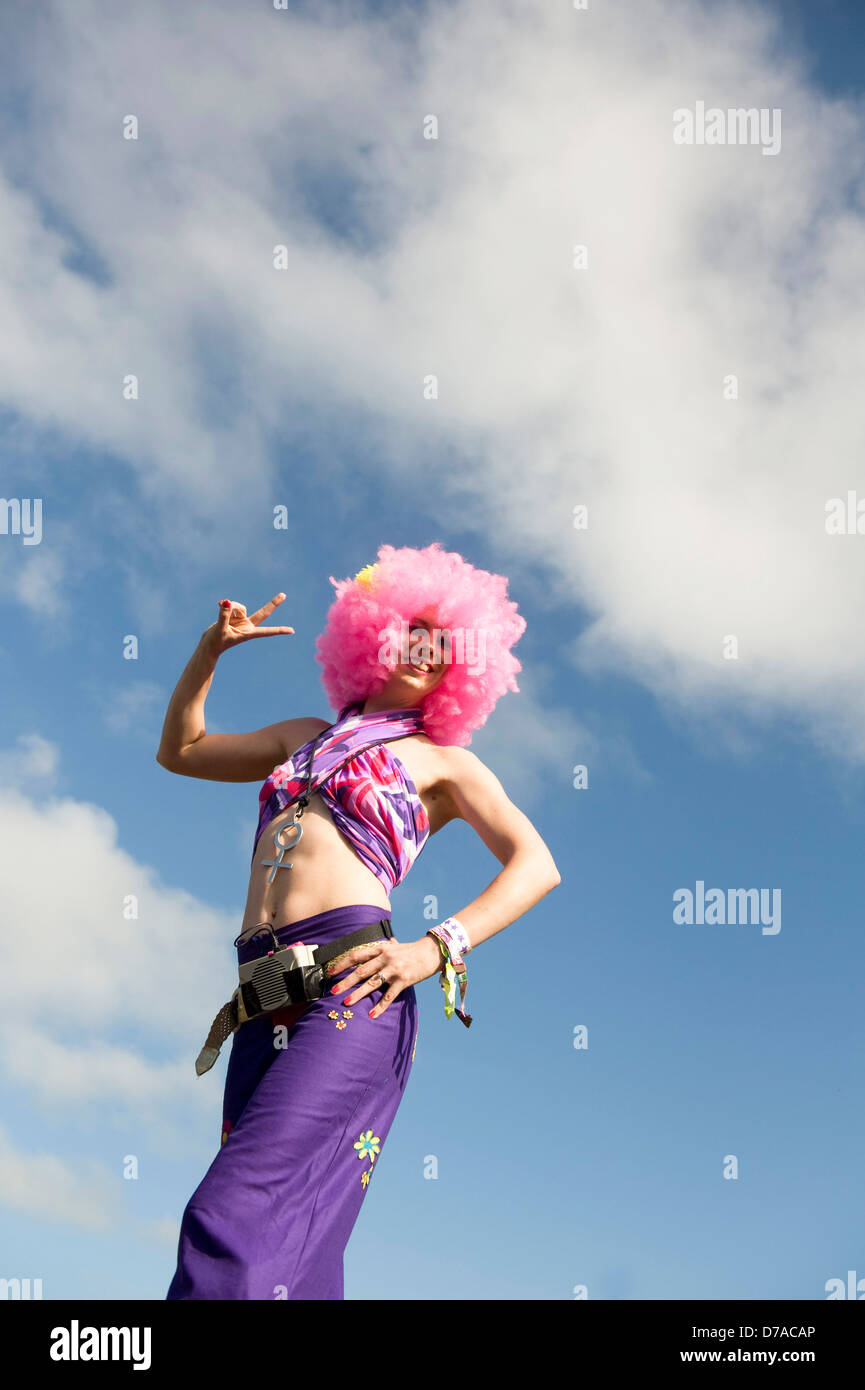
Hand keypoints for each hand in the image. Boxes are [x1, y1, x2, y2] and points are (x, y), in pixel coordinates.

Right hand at [202, 594, 294, 655]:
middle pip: (263, 613)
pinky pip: (232, 605)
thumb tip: (227, 602)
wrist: (209, 645)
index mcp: (248, 634)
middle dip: (273, 603)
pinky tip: (220, 605)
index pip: (267, 631)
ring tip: (222, 608)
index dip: (279, 630)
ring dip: (232, 605)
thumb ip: (224, 615)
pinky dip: (226, 605)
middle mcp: (247, 626)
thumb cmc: (215, 642)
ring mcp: (241, 621)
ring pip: (240, 606)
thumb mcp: (219, 629)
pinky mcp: (234, 617)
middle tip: (284, 594)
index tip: (292, 631)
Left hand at [324, 934, 442, 1017]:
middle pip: (361, 971)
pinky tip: (372, 1014)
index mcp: (380, 949)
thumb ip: (384, 947)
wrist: (432, 952)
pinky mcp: (403, 980)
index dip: (342, 963)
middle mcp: (385, 958)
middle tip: (333, 991)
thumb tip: (375, 945)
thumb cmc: (412, 950)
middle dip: (345, 981)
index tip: (331, 972)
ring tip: (347, 1002)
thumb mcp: (395, 945)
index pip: (357, 955)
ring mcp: (394, 969)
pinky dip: (380, 1006)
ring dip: (358, 994)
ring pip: (372, 983)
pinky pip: (389, 995)